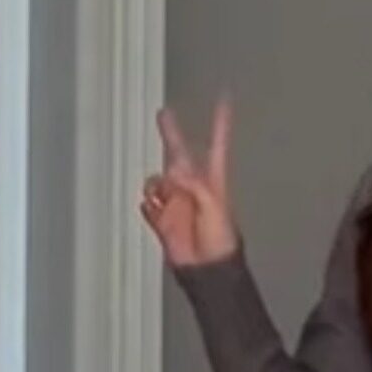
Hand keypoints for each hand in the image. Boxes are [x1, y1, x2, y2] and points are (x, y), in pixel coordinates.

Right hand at [139, 100, 238, 267]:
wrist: (207, 270)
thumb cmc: (220, 243)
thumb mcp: (214, 205)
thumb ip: (194, 184)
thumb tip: (174, 172)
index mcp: (213, 183)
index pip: (217, 145)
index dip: (220, 124)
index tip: (224, 101)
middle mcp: (194, 189)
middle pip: (179, 154)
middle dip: (172, 135)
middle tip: (164, 114)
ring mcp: (176, 203)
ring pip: (157, 179)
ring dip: (157, 185)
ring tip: (165, 197)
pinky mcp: (162, 219)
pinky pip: (147, 204)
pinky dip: (148, 205)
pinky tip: (155, 211)